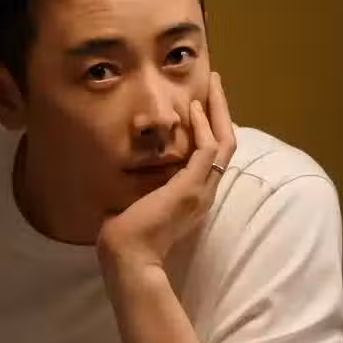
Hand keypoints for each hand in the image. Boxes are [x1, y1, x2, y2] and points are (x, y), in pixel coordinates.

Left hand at [97, 71, 236, 272]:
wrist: (128, 258)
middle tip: (215, 84)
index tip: (201, 105)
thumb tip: (117, 183)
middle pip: (224, 144)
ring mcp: (200, 190)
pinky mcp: (191, 187)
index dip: (210, 129)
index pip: (210, 156)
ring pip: (223, 141)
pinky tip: (194, 107)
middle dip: (221, 111)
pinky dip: (204, 127)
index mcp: (192, 197)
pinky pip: (208, 149)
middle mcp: (203, 192)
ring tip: (212, 84)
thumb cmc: (126, 239)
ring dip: (219, 110)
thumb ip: (137, 192)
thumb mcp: (134, 207)